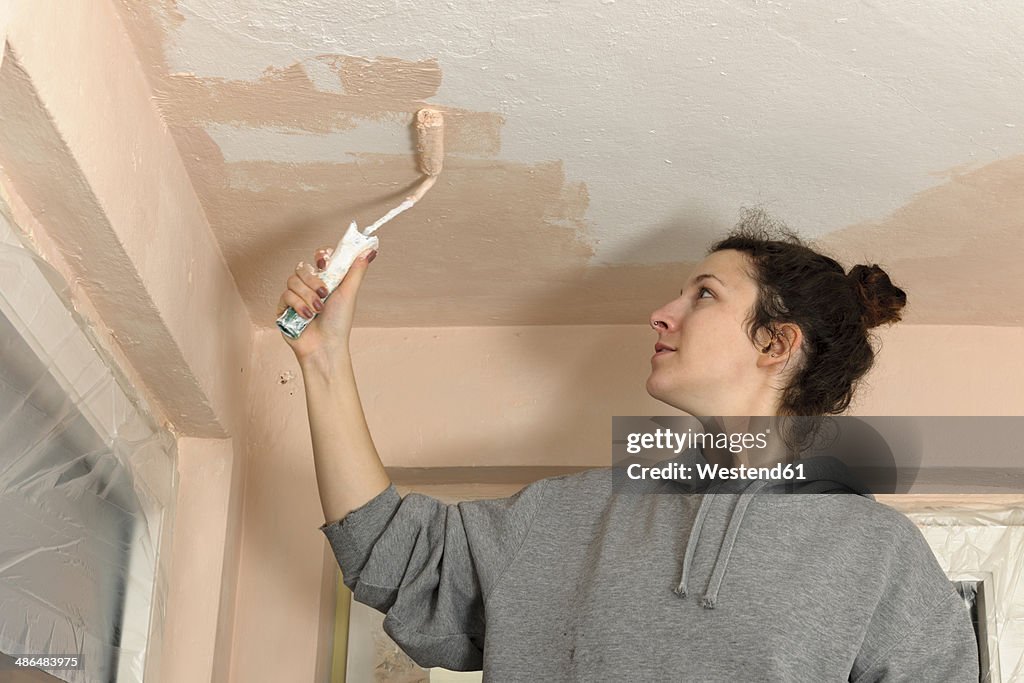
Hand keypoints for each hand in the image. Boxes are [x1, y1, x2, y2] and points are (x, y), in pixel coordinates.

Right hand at [277, 245, 377, 364]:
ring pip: (293, 280)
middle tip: (325, 293)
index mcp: (326, 280)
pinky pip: (285, 295)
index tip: (324, 260)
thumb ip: (356, 270)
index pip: (319, 258)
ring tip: (318, 310)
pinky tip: (306, 316)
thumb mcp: (349, 293)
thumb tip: (370, 251)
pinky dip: (298, 305)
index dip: (320, 255)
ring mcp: (295, 296)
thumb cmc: (339, 323)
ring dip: (308, 296)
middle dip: (314, 280)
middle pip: (303, 267)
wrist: (325, 346)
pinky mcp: (284, 307)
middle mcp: (309, 286)